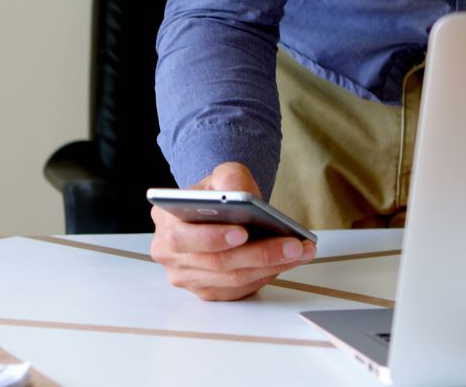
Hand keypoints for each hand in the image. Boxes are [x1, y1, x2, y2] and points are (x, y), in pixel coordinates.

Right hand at [150, 162, 316, 300]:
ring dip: (270, 266)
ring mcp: (187, 277)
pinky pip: (239, 289)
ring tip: (300, 251)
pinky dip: (266, 275)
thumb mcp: (222, 174)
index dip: (212, 238)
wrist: (217, 212)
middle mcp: (169, 254)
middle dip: (258, 254)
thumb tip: (240, 194)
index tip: (243, 232)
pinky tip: (288, 261)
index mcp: (165, 221)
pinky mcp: (207, 290)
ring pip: (232, 278)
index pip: (183, 237)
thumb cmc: (216, 195)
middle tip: (291, 245)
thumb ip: (229, 177)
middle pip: (215, 262)